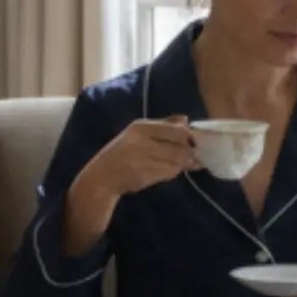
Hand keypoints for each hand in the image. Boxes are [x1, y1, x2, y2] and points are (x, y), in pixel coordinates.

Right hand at [61, 115, 198, 255]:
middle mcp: (142, 141)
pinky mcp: (144, 176)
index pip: (177, 130)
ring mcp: (143, 160)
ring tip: (175, 164)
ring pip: (176, 163)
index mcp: (142, 127)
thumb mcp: (138, 133)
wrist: (102, 176)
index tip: (194, 141)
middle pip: (180, 148)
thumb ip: (163, 125)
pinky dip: (171, 173)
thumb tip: (186, 120)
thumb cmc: (122, 152)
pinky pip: (168, 174)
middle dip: (189, 154)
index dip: (190, 137)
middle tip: (194, 157)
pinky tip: (162, 171)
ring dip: (180, 165)